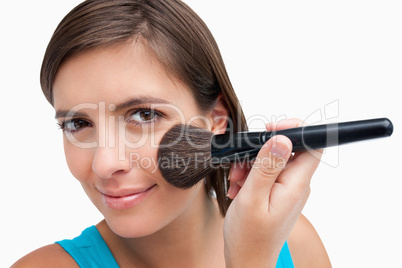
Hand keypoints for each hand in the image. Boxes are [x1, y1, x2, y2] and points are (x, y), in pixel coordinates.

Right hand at [223, 119, 321, 266]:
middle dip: (261, 150)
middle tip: (242, 165)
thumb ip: (267, 167)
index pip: (312, 146)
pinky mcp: (278, 194)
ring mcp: (288, 190)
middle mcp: (296, 186)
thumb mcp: (252, 198)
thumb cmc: (249, 237)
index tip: (270, 129)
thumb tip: (282, 138)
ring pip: (275, 161)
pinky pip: (268, 174)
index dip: (294, 131)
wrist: (249, 260)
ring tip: (238, 181)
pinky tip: (240, 187)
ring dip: (253, 165)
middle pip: (288, 150)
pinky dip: (252, 175)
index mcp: (295, 185)